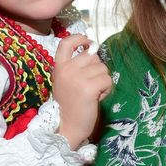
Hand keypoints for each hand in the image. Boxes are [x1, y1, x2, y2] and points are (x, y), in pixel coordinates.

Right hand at [52, 35, 112, 149]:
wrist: (67, 127)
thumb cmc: (70, 105)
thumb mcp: (66, 81)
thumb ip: (76, 66)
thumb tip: (93, 50)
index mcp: (59, 67)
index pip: (66, 43)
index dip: (79, 38)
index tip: (87, 43)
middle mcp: (66, 69)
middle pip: (93, 56)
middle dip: (96, 69)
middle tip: (89, 85)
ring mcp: (77, 78)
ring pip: (103, 68)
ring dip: (102, 80)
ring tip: (92, 93)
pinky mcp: (88, 88)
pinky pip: (107, 79)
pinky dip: (107, 89)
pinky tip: (97, 98)